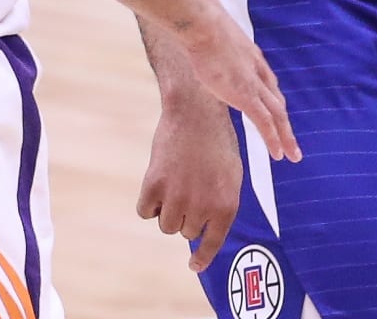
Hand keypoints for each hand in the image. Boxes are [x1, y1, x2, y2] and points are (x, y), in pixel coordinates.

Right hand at [137, 89, 243, 271]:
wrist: (196, 112)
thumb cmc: (217, 141)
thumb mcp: (231, 175)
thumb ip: (220, 204)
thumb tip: (203, 229)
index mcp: (226, 205)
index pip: (212, 243)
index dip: (202, 257)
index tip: (194, 265)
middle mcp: (202, 206)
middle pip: (185, 231)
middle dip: (187, 216)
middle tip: (190, 189)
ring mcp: (177, 197)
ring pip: (166, 225)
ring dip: (168, 211)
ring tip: (175, 185)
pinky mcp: (154, 185)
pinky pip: (145, 212)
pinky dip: (149, 203)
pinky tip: (157, 184)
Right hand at [176, 6, 300, 162]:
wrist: (203, 25)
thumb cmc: (202, 25)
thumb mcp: (214, 37)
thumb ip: (214, 47)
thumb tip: (202, 47)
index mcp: (252, 58)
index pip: (268, 85)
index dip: (272, 102)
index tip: (275, 115)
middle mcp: (258, 72)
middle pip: (278, 103)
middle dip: (285, 124)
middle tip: (292, 144)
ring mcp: (254, 84)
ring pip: (278, 115)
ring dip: (286, 136)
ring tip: (292, 155)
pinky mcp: (246, 95)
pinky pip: (265, 122)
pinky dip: (273, 139)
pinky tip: (277, 154)